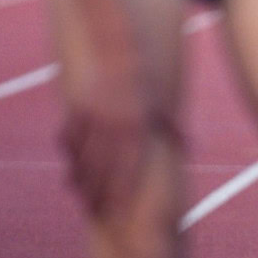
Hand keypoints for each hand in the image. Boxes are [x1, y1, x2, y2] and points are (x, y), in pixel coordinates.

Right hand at [59, 48, 158, 216]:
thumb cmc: (142, 76)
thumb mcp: (157, 100)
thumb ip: (169, 125)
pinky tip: (71, 166)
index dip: (122, 190)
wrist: (114, 46)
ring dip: (82, 177)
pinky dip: (70, 151)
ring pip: (83, 154)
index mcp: (135, 123)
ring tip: (82, 195)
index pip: (128, 165)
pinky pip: (71, 135)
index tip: (120, 210)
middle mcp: (113, 122)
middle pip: (103, 166)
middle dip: (99, 191)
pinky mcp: (77, 107)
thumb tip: (186, 146)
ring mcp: (93, 116)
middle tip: (97, 211)